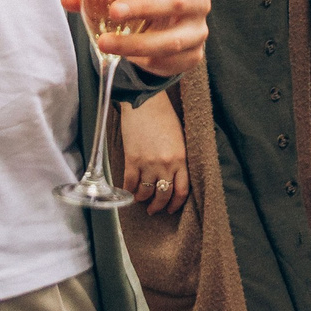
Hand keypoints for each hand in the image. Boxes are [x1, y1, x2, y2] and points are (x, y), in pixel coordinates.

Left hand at [61, 0, 208, 75]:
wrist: (168, 29)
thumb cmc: (146, 0)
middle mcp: (198, 1)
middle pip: (176, 2)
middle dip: (143, 7)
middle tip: (114, 12)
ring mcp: (198, 31)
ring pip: (172, 39)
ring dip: (136, 43)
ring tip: (106, 43)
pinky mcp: (193, 55)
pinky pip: (171, 61)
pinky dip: (146, 60)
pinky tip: (126, 58)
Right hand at [117, 91, 188, 215]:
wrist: (145, 101)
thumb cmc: (164, 115)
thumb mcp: (179, 138)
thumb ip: (178, 158)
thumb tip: (173, 175)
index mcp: (181, 159)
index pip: (182, 191)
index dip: (176, 204)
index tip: (171, 208)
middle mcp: (166, 165)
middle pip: (164, 195)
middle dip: (158, 206)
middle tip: (154, 209)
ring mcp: (148, 163)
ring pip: (146, 193)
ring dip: (142, 199)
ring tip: (140, 199)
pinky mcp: (132, 159)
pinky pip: (129, 183)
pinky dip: (128, 190)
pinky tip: (128, 191)